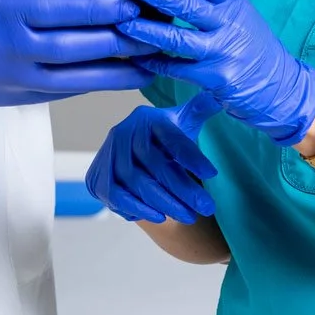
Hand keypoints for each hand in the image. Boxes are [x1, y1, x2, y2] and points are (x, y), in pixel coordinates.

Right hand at [0, 0, 146, 106]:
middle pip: (82, 47)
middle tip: (156, 34)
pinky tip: (99, 78)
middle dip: (125, 40)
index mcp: (2, 8)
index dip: (112, 6)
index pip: (74, 9)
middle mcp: (6, 50)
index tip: (139, 1)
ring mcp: (1, 80)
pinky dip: (78, 85)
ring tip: (145, 67)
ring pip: (72, 80)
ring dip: (113, 73)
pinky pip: (48, 94)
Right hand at [86, 98, 222, 224]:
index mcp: (148, 118)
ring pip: (136, 181)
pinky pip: (115, 195)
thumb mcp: (183, 122)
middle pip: (155, 163)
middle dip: (183, 189)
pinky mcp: (97, 177)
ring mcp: (107, 154)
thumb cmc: (164, 140)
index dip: (191, 156)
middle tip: (207, 207)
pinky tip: (159, 216)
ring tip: (189, 216)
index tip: (212, 173)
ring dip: (164, 202)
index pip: (171, 138)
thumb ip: (199, 109)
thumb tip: (217, 97)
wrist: (132, 156)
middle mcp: (124, 132)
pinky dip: (137, 207)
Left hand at [120, 0, 314, 147]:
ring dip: (149, 31)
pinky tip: (136, 55)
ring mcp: (221, 54)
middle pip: (191, 8)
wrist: (279, 86)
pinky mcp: (214, 78)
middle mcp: (228, 28)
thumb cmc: (253, 47)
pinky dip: (155, 62)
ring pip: (179, 40)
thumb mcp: (238, 15)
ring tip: (126, 23)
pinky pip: (177, 69)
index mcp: (233, 7)